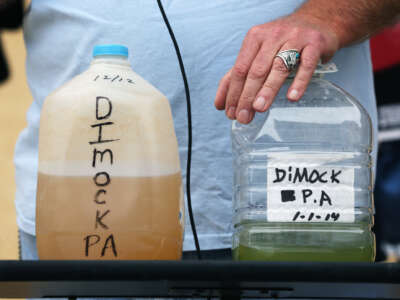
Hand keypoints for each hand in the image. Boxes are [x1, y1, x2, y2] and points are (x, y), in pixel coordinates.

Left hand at [214, 13, 339, 123]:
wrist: (317, 20)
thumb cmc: (282, 41)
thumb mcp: (258, 52)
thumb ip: (239, 75)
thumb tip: (221, 104)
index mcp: (255, 38)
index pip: (240, 69)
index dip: (233, 92)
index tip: (230, 113)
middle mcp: (273, 35)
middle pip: (256, 70)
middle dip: (247, 96)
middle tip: (243, 117)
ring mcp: (295, 38)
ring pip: (278, 67)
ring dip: (267, 90)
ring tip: (259, 108)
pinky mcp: (315, 44)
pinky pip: (306, 64)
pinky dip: (299, 82)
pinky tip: (292, 97)